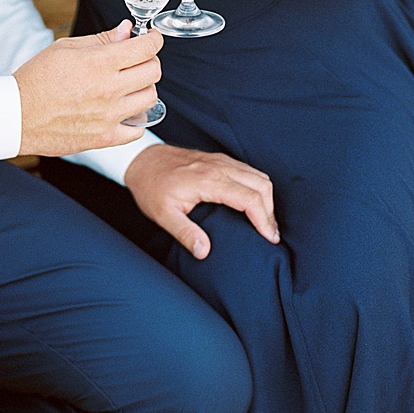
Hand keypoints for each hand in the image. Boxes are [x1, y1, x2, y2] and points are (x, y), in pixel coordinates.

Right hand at [14, 21, 162, 154]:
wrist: (15, 116)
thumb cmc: (36, 79)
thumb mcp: (65, 48)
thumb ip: (101, 40)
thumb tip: (127, 30)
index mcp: (100, 63)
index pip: (147, 47)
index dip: (154, 39)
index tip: (151, 38)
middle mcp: (109, 89)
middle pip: (153, 71)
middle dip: (149, 60)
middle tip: (136, 60)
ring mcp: (109, 115)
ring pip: (150, 98)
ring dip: (143, 88)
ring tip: (127, 85)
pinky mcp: (105, 137)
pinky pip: (138, 129)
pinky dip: (136, 119)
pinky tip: (123, 110)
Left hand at [125, 144, 279, 258]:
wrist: (143, 160)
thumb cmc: (151, 187)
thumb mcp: (162, 215)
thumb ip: (185, 234)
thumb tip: (204, 252)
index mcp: (209, 180)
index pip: (250, 198)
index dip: (264, 220)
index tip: (269, 238)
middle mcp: (220, 167)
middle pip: (262, 185)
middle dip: (271, 211)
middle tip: (270, 235)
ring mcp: (221, 161)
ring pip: (259, 176)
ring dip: (267, 199)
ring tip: (266, 223)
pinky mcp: (220, 160)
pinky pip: (249, 171)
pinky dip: (259, 188)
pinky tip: (254, 204)